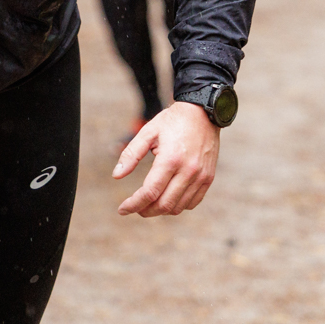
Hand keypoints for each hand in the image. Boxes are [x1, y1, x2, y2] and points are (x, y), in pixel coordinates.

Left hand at [113, 101, 219, 216]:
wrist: (202, 112)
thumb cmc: (172, 121)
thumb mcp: (148, 132)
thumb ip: (131, 154)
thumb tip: (116, 175)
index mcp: (170, 159)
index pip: (150, 192)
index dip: (133, 204)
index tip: (122, 209)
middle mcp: (188, 171)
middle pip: (164, 205)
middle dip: (145, 211)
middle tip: (135, 207)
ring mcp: (200, 176)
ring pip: (178, 207)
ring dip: (160, 210)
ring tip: (149, 203)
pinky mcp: (208, 178)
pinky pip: (193, 202)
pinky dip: (178, 206)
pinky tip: (167, 199)